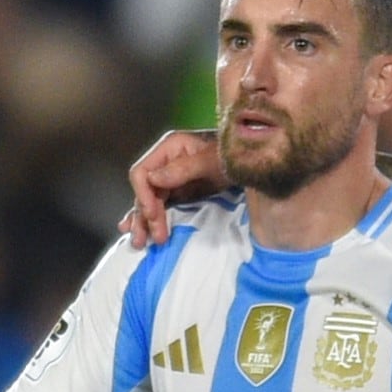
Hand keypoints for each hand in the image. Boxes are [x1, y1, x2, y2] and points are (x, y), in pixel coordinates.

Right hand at [121, 128, 224, 247]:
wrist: (251, 164)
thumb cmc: (233, 158)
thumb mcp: (212, 161)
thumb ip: (183, 168)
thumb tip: (153, 179)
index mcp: (169, 149)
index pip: (142, 173)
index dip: (143, 195)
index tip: (153, 214)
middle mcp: (165, 163)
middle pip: (145, 192)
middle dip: (146, 216)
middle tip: (155, 238)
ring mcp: (170, 178)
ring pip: (149, 202)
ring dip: (144, 222)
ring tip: (141, 243)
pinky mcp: (177, 191)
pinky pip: (159, 206)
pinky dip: (150, 219)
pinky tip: (140, 231)